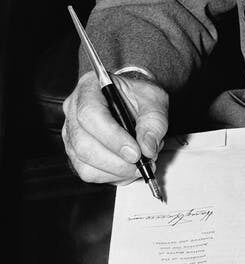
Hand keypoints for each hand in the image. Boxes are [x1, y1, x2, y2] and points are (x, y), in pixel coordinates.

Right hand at [62, 70, 168, 185]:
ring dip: (115, 170)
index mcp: (89, 87)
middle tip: (141, 164)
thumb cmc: (139, 96)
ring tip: (139, 165)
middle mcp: (73, 110)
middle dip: (116, 161)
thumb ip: (154, 121)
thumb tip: (148, 148)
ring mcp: (71, 133)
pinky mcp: (75, 153)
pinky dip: (111, 176)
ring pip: (84, 162)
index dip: (112, 137)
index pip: (90, 114)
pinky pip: (88, 172)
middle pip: (83, 143)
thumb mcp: (154, 99)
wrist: (133, 101)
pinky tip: (127, 169)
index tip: (136, 152)